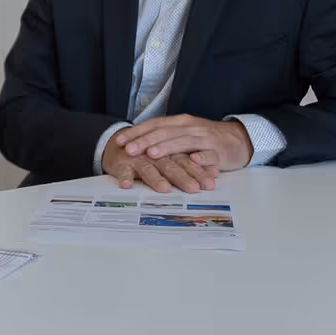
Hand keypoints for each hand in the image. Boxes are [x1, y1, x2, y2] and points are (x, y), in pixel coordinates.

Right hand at [103, 142, 217, 193]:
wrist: (120, 145)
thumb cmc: (149, 155)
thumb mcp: (172, 158)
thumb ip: (191, 165)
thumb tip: (216, 172)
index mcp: (170, 152)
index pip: (187, 161)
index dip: (199, 172)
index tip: (210, 183)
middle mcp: (155, 155)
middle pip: (171, 165)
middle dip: (182, 177)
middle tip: (193, 188)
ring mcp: (138, 158)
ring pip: (149, 168)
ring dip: (156, 178)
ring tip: (164, 188)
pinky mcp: (122, 162)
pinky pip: (123, 170)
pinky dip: (125, 177)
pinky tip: (127, 185)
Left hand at [118, 115, 252, 171]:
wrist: (238, 139)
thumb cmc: (206, 139)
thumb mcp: (183, 134)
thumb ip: (165, 138)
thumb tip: (137, 144)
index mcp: (180, 123)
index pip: (154, 125)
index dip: (136, 132)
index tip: (119, 141)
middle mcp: (190, 127)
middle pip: (165, 132)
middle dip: (146, 141)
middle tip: (130, 150)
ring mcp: (205, 138)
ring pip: (185, 141)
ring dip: (168, 147)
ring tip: (153, 154)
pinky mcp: (220, 151)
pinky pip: (211, 154)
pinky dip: (202, 157)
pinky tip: (193, 160)